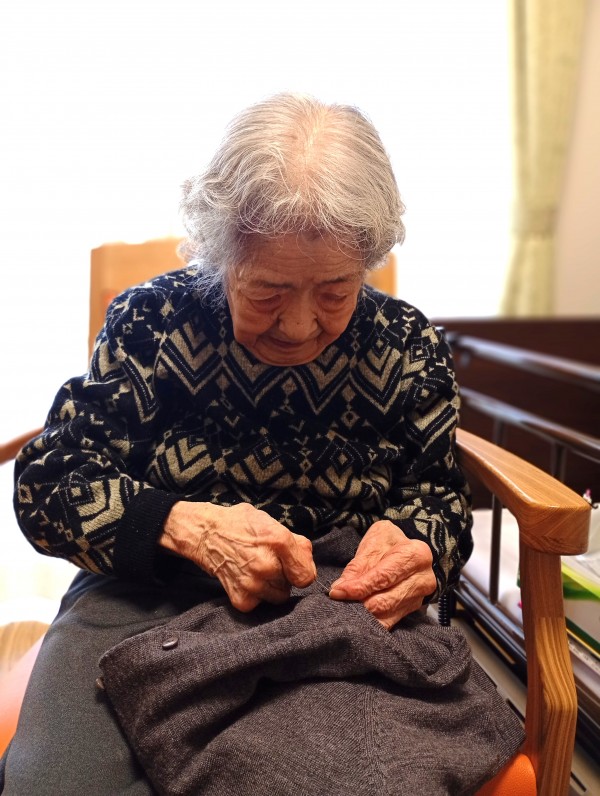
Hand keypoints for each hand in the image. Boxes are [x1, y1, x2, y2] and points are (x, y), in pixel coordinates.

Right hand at [161, 501, 315, 611]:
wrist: (206, 534)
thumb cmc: (241, 525)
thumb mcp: (271, 523)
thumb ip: (295, 542)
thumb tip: (308, 560)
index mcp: (279, 541)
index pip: (306, 576)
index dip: (301, 570)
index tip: (293, 566)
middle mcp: (266, 564)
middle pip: (292, 586)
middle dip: (285, 575)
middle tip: (269, 562)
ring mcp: (253, 584)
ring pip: (279, 596)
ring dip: (272, 586)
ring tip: (258, 570)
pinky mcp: (241, 598)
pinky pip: (261, 604)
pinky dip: (256, 594)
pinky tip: (246, 578)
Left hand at [328, 520, 435, 629]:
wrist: (404, 548)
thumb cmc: (388, 542)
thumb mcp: (373, 543)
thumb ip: (358, 565)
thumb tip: (340, 588)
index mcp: (416, 555)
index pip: (384, 577)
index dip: (360, 587)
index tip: (338, 592)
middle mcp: (423, 578)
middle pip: (386, 600)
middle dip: (360, 604)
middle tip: (338, 603)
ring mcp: (420, 596)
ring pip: (387, 614)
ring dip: (363, 614)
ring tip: (345, 609)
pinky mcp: (412, 608)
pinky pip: (389, 621)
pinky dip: (371, 621)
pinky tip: (357, 617)